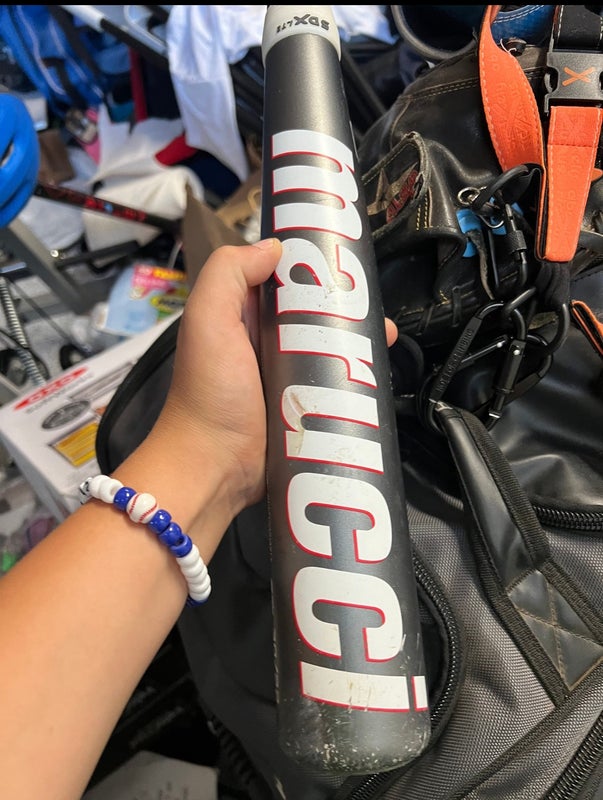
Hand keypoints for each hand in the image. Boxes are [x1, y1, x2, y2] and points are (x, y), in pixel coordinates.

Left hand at [143, 240, 397, 536]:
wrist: (214, 466)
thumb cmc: (210, 391)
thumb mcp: (207, 319)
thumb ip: (228, 274)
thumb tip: (275, 247)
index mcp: (243, 315)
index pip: (283, 280)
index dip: (313, 267)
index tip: (348, 261)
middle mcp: (267, 342)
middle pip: (315, 315)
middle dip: (349, 309)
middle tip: (377, 312)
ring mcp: (289, 378)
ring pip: (332, 350)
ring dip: (360, 343)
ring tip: (387, 340)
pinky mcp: (306, 408)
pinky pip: (337, 386)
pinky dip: (359, 379)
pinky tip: (381, 374)